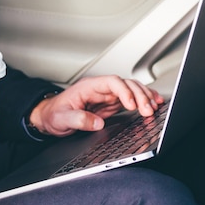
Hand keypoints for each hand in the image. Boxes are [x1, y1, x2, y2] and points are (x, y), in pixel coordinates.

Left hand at [29, 75, 163, 136]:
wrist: (50, 116)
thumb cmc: (54, 114)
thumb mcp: (62, 119)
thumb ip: (78, 119)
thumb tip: (97, 123)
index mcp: (88, 87)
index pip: (111, 82)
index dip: (124, 91)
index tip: (131, 105)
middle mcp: (100, 89)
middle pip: (125, 85)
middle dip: (139, 95)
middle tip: (148, 110)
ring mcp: (107, 96)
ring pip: (131, 90)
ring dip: (144, 97)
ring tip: (155, 107)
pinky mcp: (111, 104)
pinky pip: (131, 99)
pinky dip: (143, 101)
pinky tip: (153, 103)